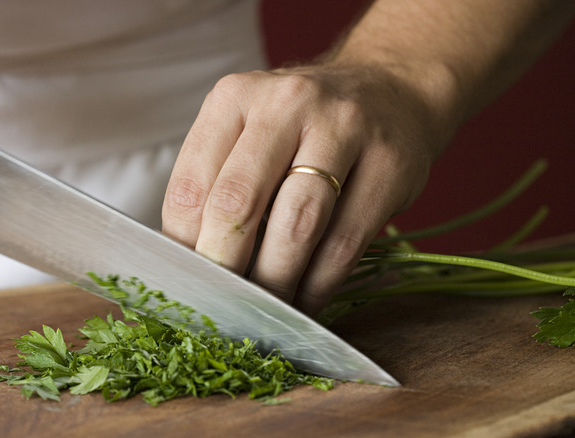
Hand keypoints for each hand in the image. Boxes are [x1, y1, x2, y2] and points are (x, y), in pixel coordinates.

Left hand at [162, 64, 450, 314]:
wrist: (390, 89)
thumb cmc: (303, 125)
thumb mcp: (249, 130)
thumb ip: (217, 183)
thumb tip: (191, 264)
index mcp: (234, 97)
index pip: (190, 186)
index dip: (184, 247)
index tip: (189, 284)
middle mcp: (286, 104)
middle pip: (238, 203)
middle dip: (225, 268)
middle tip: (222, 307)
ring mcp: (344, 129)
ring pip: (296, 226)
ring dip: (275, 283)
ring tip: (264, 312)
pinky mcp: (389, 166)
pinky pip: (344, 244)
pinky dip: (318, 285)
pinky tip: (305, 302)